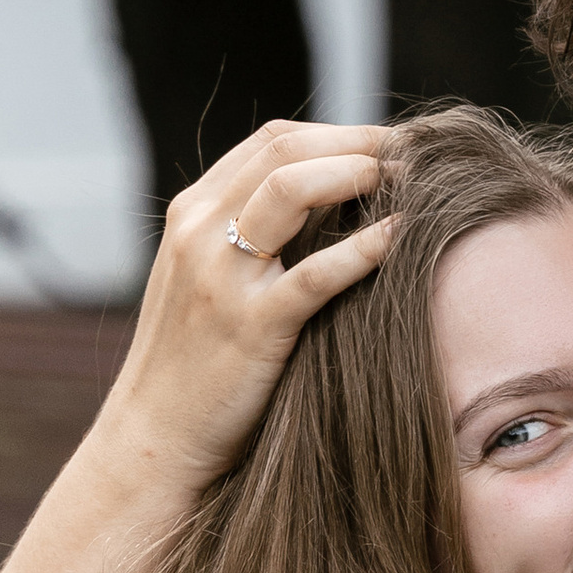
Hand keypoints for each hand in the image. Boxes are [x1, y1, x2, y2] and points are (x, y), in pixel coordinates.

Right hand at [93, 119, 398, 491]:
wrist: (154, 438)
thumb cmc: (195, 367)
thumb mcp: (210, 283)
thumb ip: (253, 240)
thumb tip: (333, 210)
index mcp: (193, 213)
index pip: (273, 143)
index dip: (341, 133)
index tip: (391, 145)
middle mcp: (200, 231)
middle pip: (285, 151)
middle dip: (359, 141)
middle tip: (418, 151)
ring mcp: (221, 276)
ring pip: (291, 189)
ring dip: (357, 173)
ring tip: (411, 180)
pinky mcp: (250, 326)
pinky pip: (315, 272)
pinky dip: (366, 247)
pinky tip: (403, 236)